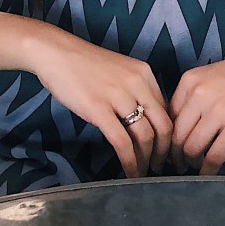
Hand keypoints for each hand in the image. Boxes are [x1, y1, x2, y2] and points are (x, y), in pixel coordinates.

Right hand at [32, 26, 171, 178]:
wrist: (55, 53)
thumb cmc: (84, 64)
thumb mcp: (119, 71)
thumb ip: (135, 92)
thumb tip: (145, 120)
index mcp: (144, 74)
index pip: (167, 111)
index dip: (169, 136)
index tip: (165, 151)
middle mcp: (137, 84)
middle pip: (163, 126)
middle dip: (164, 152)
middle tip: (158, 167)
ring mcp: (118, 96)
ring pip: (145, 136)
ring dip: (146, 160)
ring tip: (142, 173)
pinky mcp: (98, 108)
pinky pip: (122, 141)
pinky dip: (129, 161)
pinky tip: (129, 170)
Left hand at [169, 38, 224, 176]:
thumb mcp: (210, 77)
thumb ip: (194, 98)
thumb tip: (183, 127)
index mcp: (189, 82)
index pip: (168, 117)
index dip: (167, 137)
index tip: (170, 148)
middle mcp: (199, 95)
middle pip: (177, 136)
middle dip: (175, 155)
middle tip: (179, 164)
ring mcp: (218, 111)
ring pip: (192, 148)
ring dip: (191, 163)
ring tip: (195, 168)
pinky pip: (215, 155)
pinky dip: (208, 169)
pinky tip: (209, 173)